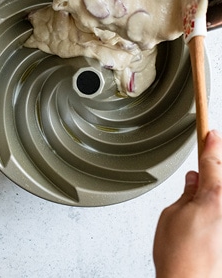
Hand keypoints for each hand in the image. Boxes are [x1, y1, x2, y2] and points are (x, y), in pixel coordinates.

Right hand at [153, 130, 221, 276]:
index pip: (214, 161)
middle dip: (217, 166)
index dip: (212, 143)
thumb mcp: (171, 215)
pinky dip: (216, 205)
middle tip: (210, 154)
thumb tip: (194, 181)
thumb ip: (187, 194)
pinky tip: (208, 211)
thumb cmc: (179, 257)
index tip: (213, 132)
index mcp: (215, 197)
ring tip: (201, 195)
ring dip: (215, 188)